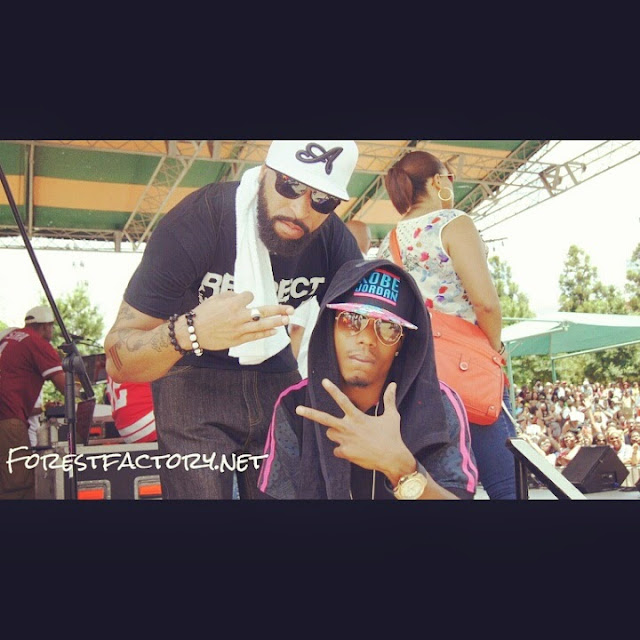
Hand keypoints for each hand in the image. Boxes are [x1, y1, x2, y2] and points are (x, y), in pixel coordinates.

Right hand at [186, 291, 293, 351]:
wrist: (193, 332)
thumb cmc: (203, 313)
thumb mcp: (215, 298)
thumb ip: (231, 296)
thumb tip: (242, 297)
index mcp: (233, 304)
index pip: (249, 296)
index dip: (248, 296)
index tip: (246, 298)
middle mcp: (239, 316)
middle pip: (263, 311)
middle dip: (279, 310)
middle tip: (291, 309)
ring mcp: (239, 329)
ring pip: (262, 325)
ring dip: (277, 322)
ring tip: (288, 319)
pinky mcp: (238, 340)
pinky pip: (255, 336)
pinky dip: (265, 333)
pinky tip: (275, 331)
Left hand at [295, 379, 413, 476]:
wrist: (392, 459)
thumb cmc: (392, 436)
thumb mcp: (391, 416)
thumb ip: (389, 399)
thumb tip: (394, 384)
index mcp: (358, 417)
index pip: (342, 400)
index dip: (332, 390)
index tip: (323, 381)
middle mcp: (348, 428)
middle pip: (325, 419)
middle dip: (310, 413)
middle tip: (298, 409)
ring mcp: (345, 441)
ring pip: (330, 434)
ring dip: (335, 433)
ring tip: (349, 436)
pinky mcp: (345, 453)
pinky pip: (336, 450)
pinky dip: (342, 450)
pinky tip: (354, 451)